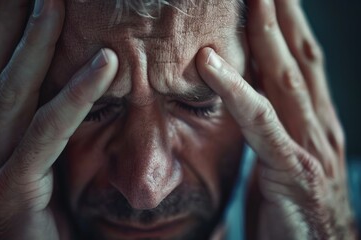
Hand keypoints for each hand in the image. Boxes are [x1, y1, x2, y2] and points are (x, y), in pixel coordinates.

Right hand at [0, 0, 117, 238]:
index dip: (1, 28)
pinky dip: (75, 96)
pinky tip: (103, 63)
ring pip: (12, 92)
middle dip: (8, 20)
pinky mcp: (9, 194)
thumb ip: (46, 139)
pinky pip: (45, 134)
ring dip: (36, 41)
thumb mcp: (42, 176)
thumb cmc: (39, 230)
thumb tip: (70, 96)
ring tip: (56, 0)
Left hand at [196, 0, 356, 238]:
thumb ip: (266, 130)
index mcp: (312, 121)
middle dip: (281, 13)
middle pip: (297, 55)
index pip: (297, 61)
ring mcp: (310, 144)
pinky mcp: (294, 169)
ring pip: (284, 76)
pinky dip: (235, 89)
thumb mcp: (278, 162)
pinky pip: (260, 121)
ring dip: (264, 32)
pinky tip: (209, 64)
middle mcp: (318, 123)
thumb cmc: (293, 211)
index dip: (283, 24)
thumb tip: (242, 103)